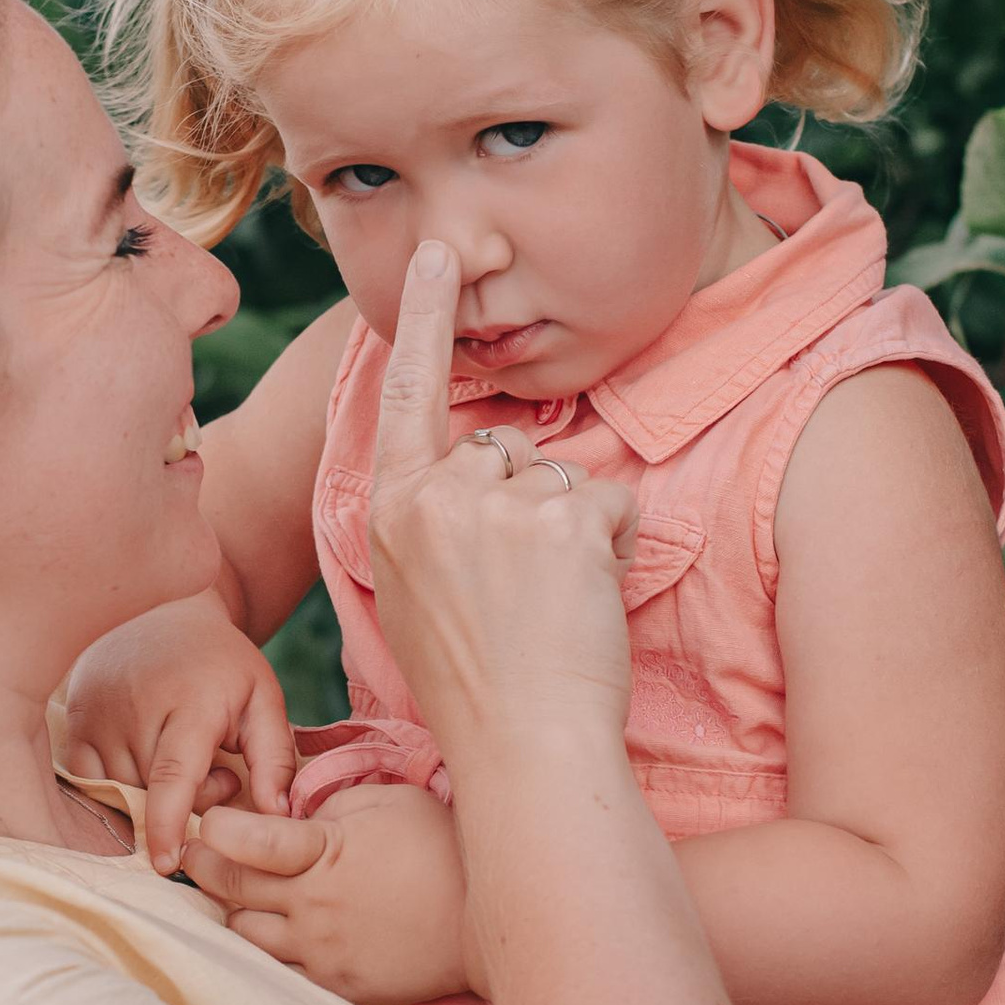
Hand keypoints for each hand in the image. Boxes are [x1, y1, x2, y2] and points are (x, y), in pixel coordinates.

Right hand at [62, 592, 294, 873]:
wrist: (164, 614)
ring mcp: (96, 714)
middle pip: (151, 793)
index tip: (166, 863)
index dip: (167, 824)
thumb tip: (276, 816)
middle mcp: (134, 708)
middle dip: (186, 801)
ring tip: (178, 753)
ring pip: (119, 790)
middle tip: (214, 766)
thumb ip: (275, 759)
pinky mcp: (72, 722)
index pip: (171, 776)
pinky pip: (89, 780)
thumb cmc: (222, 665)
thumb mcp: (263, 698)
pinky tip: (143, 757)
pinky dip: (116, 785)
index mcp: (188, 702)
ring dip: (151, 793)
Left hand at [183, 783, 479, 1004]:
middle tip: (197, 854)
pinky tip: (274, 935)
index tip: (210, 822)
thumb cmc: (442, 848)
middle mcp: (315, 906)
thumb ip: (331, 804)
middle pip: (231, 888)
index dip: (217, 830)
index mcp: (326, 853)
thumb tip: (293, 814)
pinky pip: (280, 973)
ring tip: (243, 896)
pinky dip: (268, 952)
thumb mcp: (389, 801)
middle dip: (205, 866)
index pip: (247, 842)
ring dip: (236, 912)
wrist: (487, 924)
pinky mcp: (339, 986)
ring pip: (245, 935)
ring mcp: (324, 951)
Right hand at [366, 243, 638, 774]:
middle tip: (525, 596)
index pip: (408, 395)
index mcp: (389, 513)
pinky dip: (614, 550)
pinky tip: (587, 602)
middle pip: (504, 451)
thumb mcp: (420, 599)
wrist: (523, 751)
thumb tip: (473, 475)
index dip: (427, 319)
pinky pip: (608, 503)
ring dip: (575, 533)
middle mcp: (433, 495)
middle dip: (531, 506)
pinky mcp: (561, 518)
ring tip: (553, 607)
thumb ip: (435, 527)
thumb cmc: (479, 693)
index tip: (442, 253)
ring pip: (560, 478)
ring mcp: (495, 502)